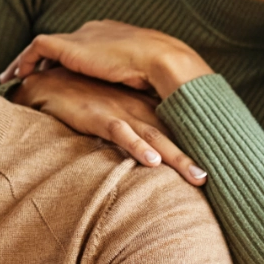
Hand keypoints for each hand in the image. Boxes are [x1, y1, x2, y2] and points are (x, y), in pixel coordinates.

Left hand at [0, 20, 212, 99]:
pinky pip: (36, 47)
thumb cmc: (159, 75)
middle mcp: (93, 31)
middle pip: (59, 44)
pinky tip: (18, 76)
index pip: (81, 47)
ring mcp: (81, 36)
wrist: (160, 59)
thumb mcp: (143, 79)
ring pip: (42, 45)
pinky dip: (25, 59)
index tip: (55, 74)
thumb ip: (132, 85)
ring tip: (11, 76)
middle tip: (25, 73)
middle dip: (42, 59)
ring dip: (25, 60)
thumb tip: (134, 104)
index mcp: (111, 37)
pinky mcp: (70, 45)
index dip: (66, 61)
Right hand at [13, 67, 207, 185]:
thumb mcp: (110, 112)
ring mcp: (119, 111)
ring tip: (197, 176)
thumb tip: (149, 148)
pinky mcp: (98, 115)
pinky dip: (137, 147)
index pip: (174, 127)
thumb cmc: (78, 101)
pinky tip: (152, 161)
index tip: (216, 165)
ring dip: (176, 157)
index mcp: (141, 106)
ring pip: (154, 137)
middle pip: (172, 135)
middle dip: (193, 157)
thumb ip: (130, 126)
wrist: (47, 85)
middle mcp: (135, 108)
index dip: (194, 145)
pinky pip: (121, 133)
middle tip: (213, 178)